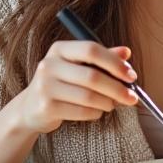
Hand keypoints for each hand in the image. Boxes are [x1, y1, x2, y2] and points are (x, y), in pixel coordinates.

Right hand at [15, 42, 138, 134]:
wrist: (30, 108)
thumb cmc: (60, 84)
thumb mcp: (78, 66)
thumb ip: (102, 58)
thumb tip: (126, 52)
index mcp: (59, 49)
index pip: (91, 50)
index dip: (115, 63)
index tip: (131, 76)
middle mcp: (49, 65)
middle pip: (92, 76)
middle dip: (117, 88)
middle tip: (131, 97)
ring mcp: (46, 86)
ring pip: (89, 97)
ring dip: (107, 103)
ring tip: (112, 104)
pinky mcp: (46, 107)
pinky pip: (82, 112)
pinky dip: (95, 113)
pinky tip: (96, 111)